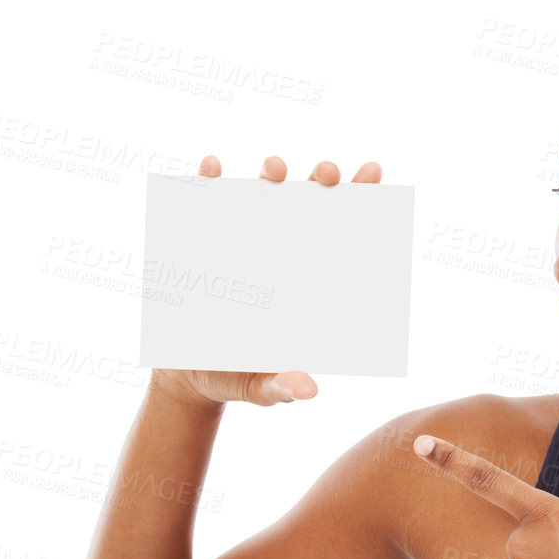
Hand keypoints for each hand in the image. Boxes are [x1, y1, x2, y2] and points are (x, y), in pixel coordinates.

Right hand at [148, 154, 384, 408]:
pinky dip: (206, 182)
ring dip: (271, 174)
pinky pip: (204, 203)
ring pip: (261, 194)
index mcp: (306, 280)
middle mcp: (279, 252)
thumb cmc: (236, 378)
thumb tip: (309, 390)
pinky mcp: (200, 241)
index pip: (341, 234)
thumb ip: (281, 387)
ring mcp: (240, 242)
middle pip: (308, 204)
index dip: (359, 200)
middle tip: (328, 172)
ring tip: (275, 168)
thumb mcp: (260, 388)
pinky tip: (211, 169)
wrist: (186, 376)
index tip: (373, 172)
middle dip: (322, 180)